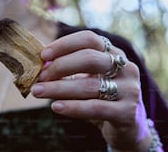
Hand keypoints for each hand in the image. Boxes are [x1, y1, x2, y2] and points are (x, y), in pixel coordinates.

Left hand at [31, 30, 153, 150]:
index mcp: (114, 53)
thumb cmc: (101, 97)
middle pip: (90, 58)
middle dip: (60, 66)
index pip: (89, 39)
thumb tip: (42, 64)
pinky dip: (73, 107)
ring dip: (59, 88)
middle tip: (41, 76)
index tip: (44, 55)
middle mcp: (125, 67)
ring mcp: (129, 89)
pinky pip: (95, 107)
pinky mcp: (127, 112)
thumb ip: (70, 70)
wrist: (127, 127)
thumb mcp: (88, 79)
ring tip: (38, 92)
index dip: (65, 44)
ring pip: (89, 85)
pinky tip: (56, 106)